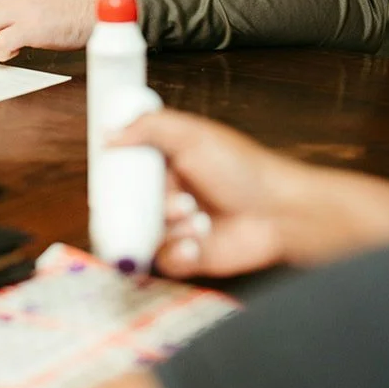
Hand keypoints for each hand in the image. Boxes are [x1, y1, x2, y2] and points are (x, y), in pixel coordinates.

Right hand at [115, 108, 309, 277]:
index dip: (116, 176)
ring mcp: (175, 225)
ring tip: (196, 220)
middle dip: (149, 205)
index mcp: (164, 162)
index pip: (125, 169)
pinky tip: (197, 244)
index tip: (113, 180)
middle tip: (176, 202)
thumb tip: (108, 134)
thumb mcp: (193, 135)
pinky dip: (177, 253)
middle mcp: (166, 193)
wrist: (280, 214)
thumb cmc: (244, 169)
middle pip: (129, 205)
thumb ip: (148, 127)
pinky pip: (163, 260)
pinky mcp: (187, 255)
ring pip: (145, 233)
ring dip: (168, 228)